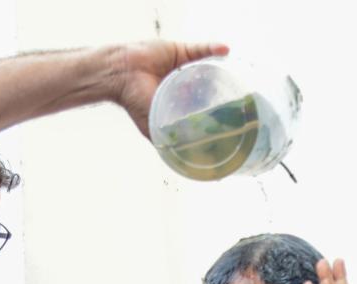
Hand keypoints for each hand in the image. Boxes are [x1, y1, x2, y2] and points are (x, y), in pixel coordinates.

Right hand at [110, 41, 229, 137]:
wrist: (120, 74)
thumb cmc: (133, 100)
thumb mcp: (152, 128)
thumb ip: (166, 140)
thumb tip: (182, 162)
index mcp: (176, 103)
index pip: (200, 110)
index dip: (212, 115)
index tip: (227, 123)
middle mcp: (182, 86)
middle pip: (207, 89)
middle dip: (220, 96)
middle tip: (235, 104)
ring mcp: (183, 69)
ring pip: (207, 70)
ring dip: (220, 75)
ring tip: (235, 81)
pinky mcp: (181, 51)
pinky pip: (202, 49)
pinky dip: (214, 48)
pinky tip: (225, 50)